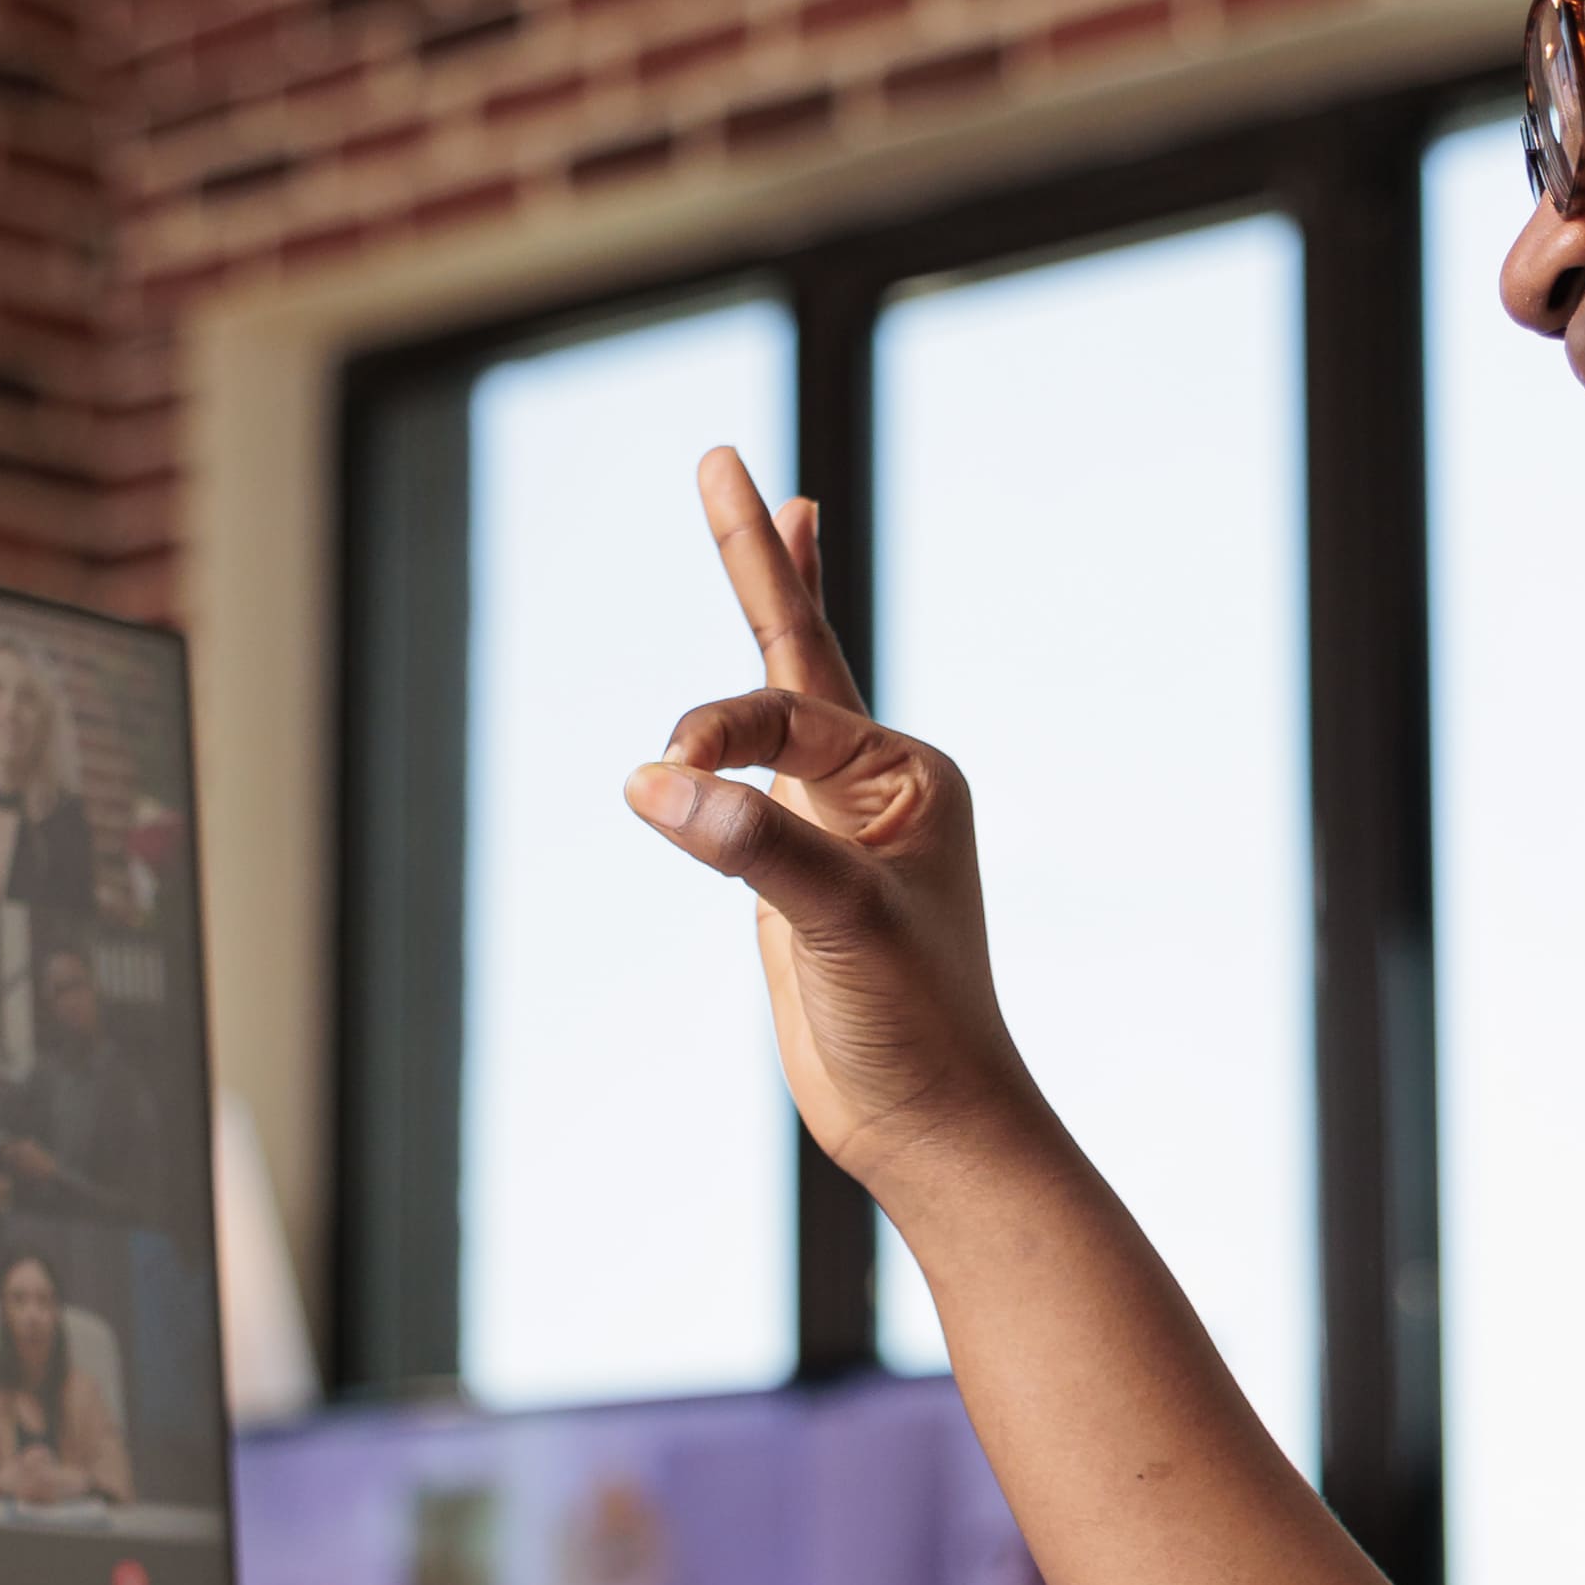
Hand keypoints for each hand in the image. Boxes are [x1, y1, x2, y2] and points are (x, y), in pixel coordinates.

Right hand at [624, 447, 1046, 1193]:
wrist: (931, 1125)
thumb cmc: (916, 1025)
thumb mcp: (840, 924)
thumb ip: (751, 846)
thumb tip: (653, 783)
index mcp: (910, 776)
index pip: (786, 712)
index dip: (718, 733)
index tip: (660, 775)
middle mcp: (877, 784)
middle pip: (801, 648)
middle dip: (762, 555)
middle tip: (722, 459)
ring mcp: (834, 825)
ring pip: (780, 702)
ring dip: (772, 608)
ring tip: (780, 513)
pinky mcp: (795, 876)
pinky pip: (756, 776)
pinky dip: (740, 721)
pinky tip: (735, 703)